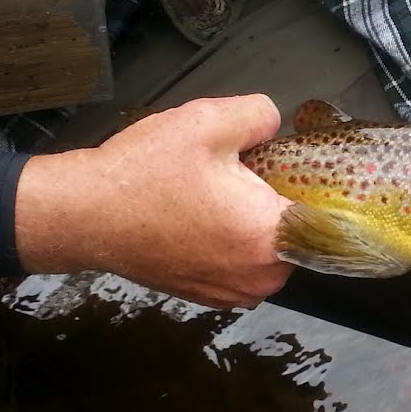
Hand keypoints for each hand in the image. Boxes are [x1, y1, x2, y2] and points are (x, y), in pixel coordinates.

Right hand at [15, 95, 293, 307]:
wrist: (83, 216)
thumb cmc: (142, 174)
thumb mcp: (206, 121)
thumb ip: (260, 115)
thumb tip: (275, 124)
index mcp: (270, 236)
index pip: (327, 215)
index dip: (316, 186)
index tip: (297, 167)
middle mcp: (260, 276)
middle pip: (299, 232)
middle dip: (279, 201)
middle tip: (245, 173)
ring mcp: (234, 292)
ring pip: (270, 250)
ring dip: (254, 223)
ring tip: (217, 192)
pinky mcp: (210, 296)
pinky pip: (242, 265)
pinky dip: (231, 242)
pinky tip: (202, 214)